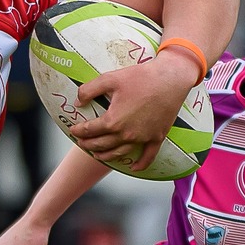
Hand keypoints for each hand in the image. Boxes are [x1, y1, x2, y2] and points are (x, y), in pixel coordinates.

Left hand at [64, 47, 200, 172]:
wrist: (170, 78)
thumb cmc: (141, 77)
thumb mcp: (110, 78)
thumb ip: (89, 90)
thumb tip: (77, 102)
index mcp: (113, 121)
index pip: (91, 130)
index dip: (79, 130)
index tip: (73, 129)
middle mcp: (126, 134)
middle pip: (102, 144)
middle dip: (88, 144)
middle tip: (81, 142)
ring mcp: (142, 138)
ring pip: (120, 152)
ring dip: (106, 156)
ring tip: (97, 155)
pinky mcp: (157, 137)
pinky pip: (148, 156)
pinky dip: (140, 164)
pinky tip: (134, 168)